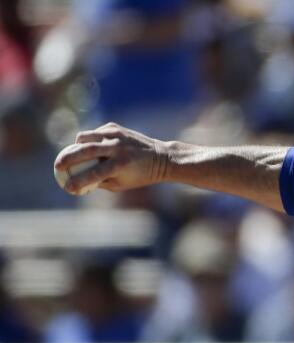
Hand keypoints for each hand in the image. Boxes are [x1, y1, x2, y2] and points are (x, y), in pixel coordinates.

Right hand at [53, 123, 169, 194]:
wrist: (160, 158)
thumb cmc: (139, 175)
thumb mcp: (121, 184)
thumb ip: (99, 182)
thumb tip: (78, 182)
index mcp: (120, 165)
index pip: (93, 174)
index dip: (78, 182)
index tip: (68, 188)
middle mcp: (117, 148)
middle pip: (85, 151)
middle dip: (67, 159)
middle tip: (57, 166)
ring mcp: (116, 135)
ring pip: (86, 137)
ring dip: (76, 146)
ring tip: (72, 155)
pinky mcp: (115, 127)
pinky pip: (95, 132)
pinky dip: (89, 140)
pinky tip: (89, 147)